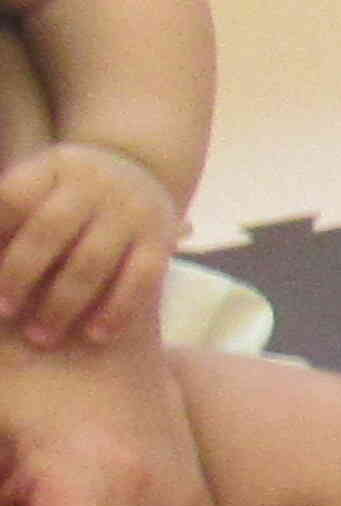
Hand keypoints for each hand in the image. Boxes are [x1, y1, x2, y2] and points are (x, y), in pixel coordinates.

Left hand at [0, 141, 177, 349]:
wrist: (139, 172)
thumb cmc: (66, 194)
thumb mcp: (36, 184)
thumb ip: (6, 216)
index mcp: (52, 168)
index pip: (13, 198)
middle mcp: (93, 184)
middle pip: (48, 229)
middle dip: (20, 275)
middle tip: (4, 311)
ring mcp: (131, 211)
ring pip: (92, 260)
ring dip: (63, 303)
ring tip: (41, 337)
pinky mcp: (160, 238)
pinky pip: (141, 278)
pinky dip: (117, 309)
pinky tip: (96, 335)